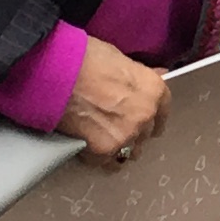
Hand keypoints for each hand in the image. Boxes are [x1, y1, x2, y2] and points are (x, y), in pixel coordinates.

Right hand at [58, 38, 168, 164]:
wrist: (56, 72)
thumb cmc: (83, 58)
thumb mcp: (119, 59)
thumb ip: (138, 76)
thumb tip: (156, 75)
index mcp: (154, 90)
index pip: (163, 112)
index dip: (151, 117)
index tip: (144, 121)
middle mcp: (145, 115)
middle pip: (146, 134)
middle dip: (133, 131)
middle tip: (114, 126)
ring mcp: (126, 134)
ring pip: (130, 152)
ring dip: (120, 147)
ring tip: (102, 139)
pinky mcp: (104, 150)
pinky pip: (108, 162)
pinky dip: (100, 158)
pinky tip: (89, 148)